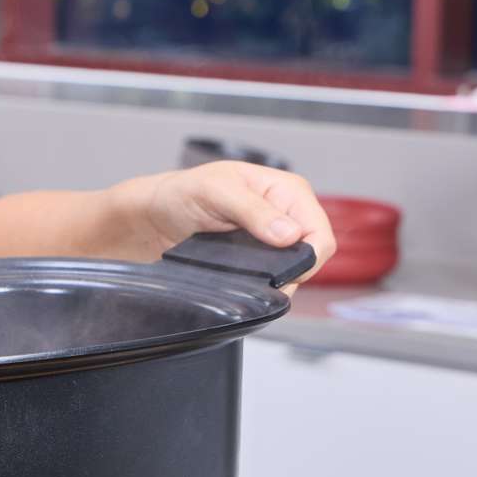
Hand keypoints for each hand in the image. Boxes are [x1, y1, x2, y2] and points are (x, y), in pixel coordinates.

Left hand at [137, 161, 336, 284]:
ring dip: (276, 282)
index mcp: (288, 191)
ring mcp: (273, 237)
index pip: (320, 233)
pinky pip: (274, 277)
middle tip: (260, 281)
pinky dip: (263, 285)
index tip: (282, 274)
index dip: (307, 259)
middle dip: (293, 273)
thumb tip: (290, 234)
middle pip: (312, 256)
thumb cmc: (182, 193)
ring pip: (295, 270)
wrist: (156, 215)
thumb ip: (253, 211)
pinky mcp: (258, 256)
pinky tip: (245, 284)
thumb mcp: (217, 192)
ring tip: (247, 281)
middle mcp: (286, 213)